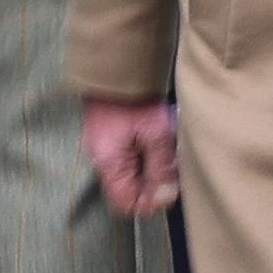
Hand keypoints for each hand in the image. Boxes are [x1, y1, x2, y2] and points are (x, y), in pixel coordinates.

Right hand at [81, 96, 179, 217]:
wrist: (117, 67)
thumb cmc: (135, 99)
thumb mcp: (156, 134)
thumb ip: (161, 169)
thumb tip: (166, 198)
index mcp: (109, 163)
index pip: (127, 204)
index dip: (150, 202)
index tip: (169, 189)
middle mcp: (101, 161)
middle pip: (129, 191)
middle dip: (154, 184)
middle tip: (171, 165)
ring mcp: (103, 150)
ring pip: (131, 176)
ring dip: (151, 169)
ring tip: (166, 149)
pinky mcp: (109, 140)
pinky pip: (129, 160)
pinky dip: (145, 156)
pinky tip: (157, 142)